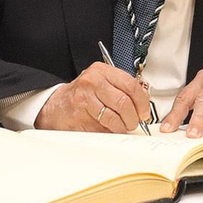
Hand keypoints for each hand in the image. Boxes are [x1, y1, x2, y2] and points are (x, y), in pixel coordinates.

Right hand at [35, 63, 150, 132]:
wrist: (57, 105)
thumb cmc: (83, 93)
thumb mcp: (102, 82)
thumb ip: (121, 88)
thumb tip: (143, 105)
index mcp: (102, 71)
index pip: (130, 85)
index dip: (142, 102)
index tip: (144, 112)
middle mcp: (93, 82)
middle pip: (124, 102)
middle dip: (133, 117)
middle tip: (134, 122)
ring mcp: (85, 99)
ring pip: (114, 118)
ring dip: (122, 127)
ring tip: (121, 126)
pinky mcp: (80, 116)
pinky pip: (103, 128)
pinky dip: (110, 131)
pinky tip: (108, 128)